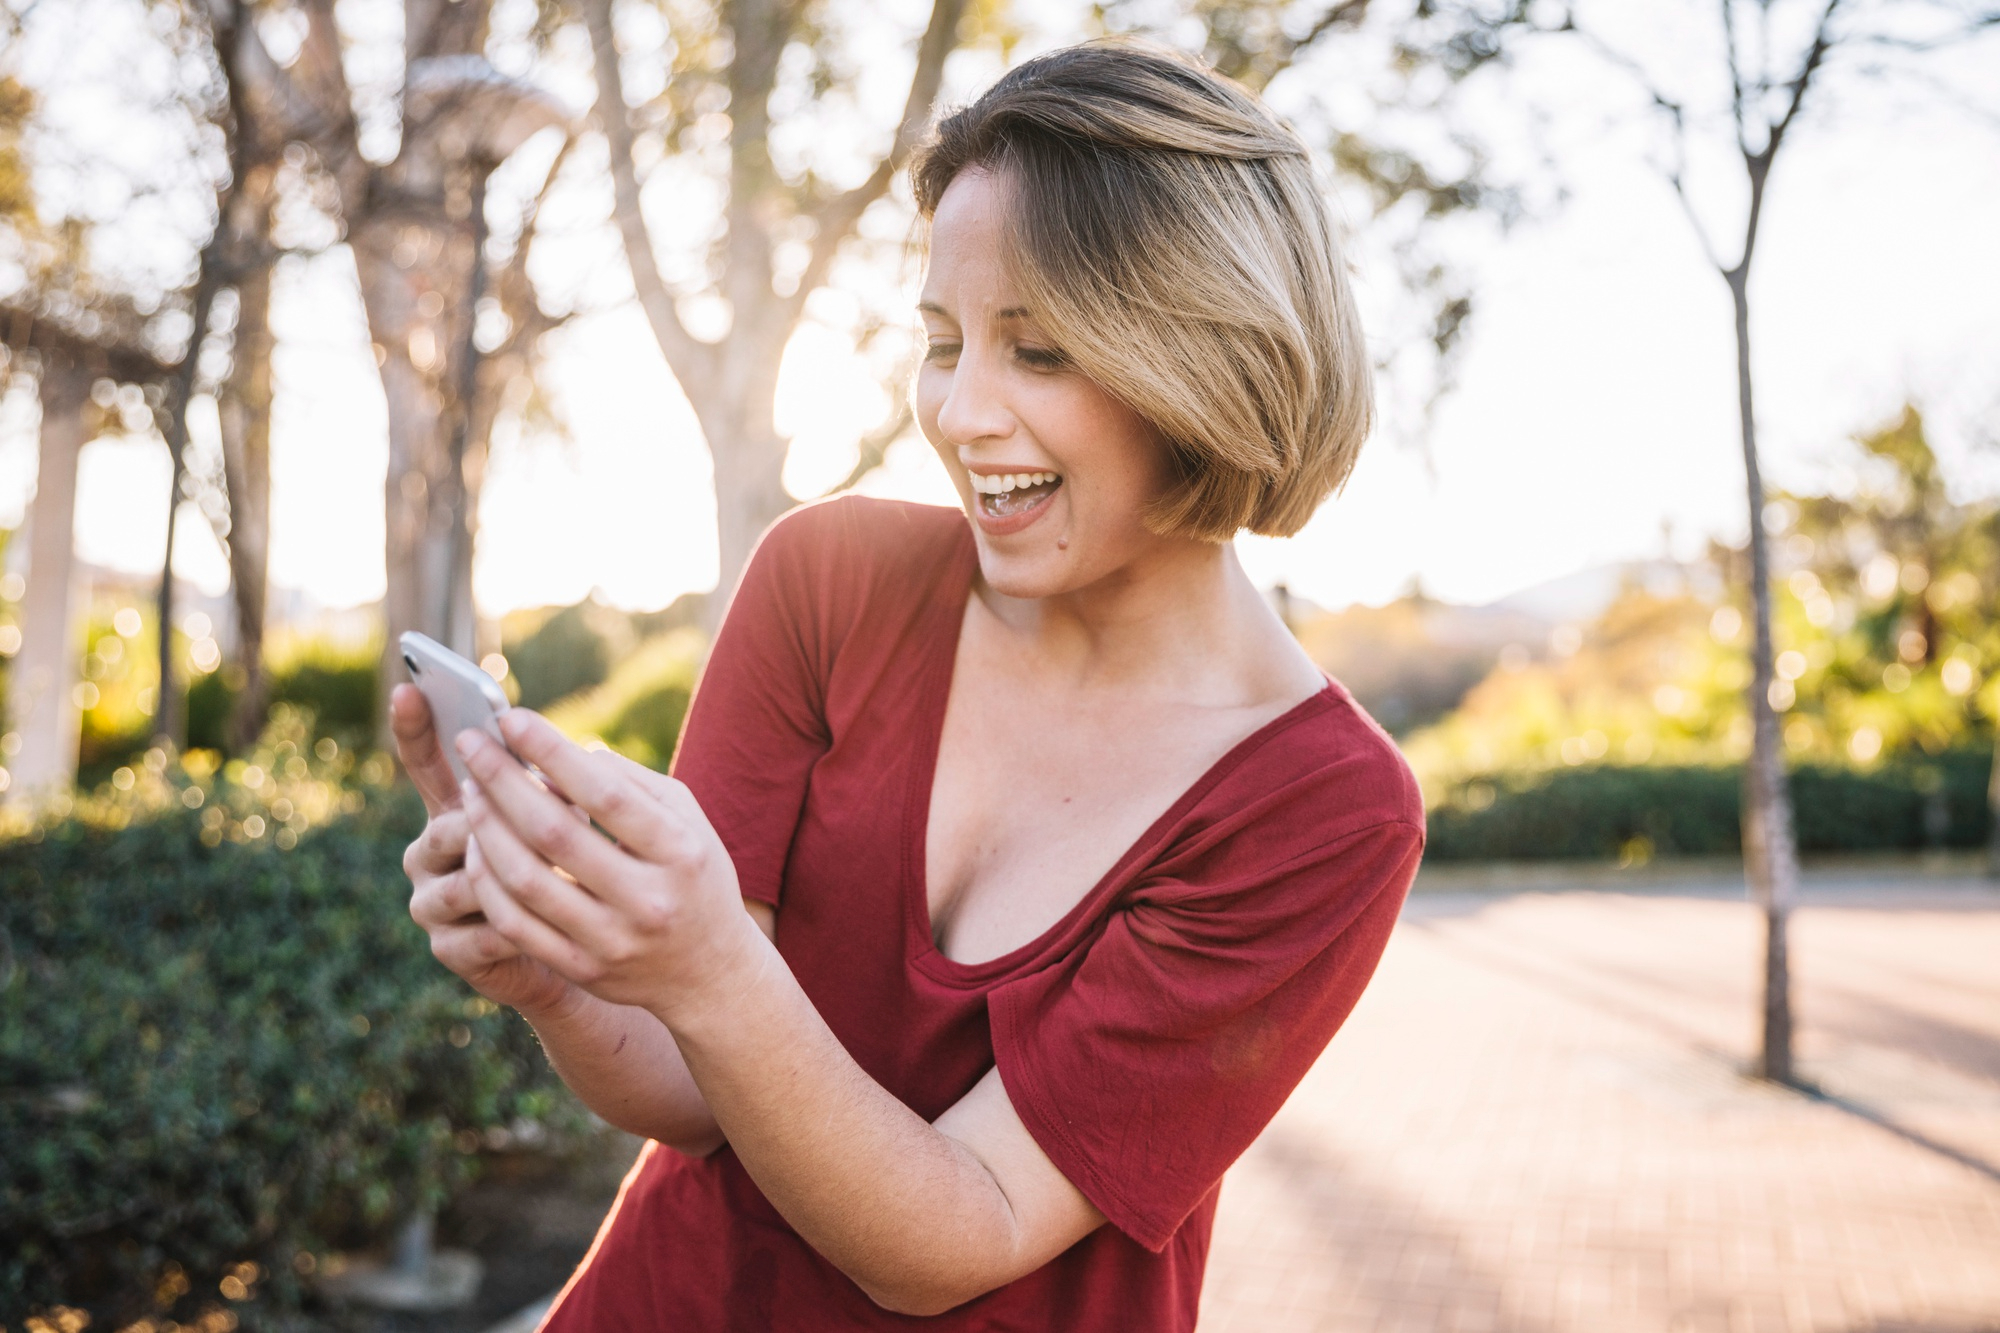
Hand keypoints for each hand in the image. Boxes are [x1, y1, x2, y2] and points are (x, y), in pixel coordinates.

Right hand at [391, 683, 576, 1016]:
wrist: (583, 952)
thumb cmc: (582, 872)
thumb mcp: (584, 821)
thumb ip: (572, 788)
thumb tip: (582, 753)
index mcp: (456, 808)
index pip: (425, 762)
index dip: (415, 728)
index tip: (411, 688)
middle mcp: (432, 851)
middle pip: (454, 822)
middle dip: (503, 815)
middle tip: (554, 809)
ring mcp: (434, 903)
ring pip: (469, 877)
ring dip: (522, 869)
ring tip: (571, 868)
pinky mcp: (451, 951)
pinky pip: (482, 929)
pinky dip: (524, 922)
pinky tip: (561, 920)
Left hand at [454, 710, 766, 1022]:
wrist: (710, 972)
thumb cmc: (693, 874)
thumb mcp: (687, 819)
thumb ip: (630, 782)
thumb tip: (562, 754)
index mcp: (680, 852)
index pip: (605, 794)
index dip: (551, 752)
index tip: (510, 719)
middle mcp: (647, 900)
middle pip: (554, 834)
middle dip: (502, 781)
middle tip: (470, 744)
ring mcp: (611, 941)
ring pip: (525, 881)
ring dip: (486, 828)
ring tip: (469, 791)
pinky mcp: (581, 969)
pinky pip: (515, 924)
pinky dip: (488, 880)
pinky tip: (478, 845)